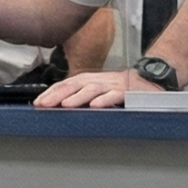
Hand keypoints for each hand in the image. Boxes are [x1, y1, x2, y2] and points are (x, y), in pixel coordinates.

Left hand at [33, 68, 160, 108]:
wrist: (150, 80)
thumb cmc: (120, 88)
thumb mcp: (97, 90)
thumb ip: (79, 96)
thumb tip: (57, 107)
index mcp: (88, 81)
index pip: (65, 85)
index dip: (50, 93)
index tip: (37, 103)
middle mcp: (98, 81)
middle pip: (74, 85)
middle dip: (57, 95)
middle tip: (44, 104)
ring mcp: (112, 86)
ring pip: (92, 89)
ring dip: (77, 97)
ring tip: (65, 105)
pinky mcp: (127, 92)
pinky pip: (115, 95)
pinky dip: (105, 100)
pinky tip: (96, 105)